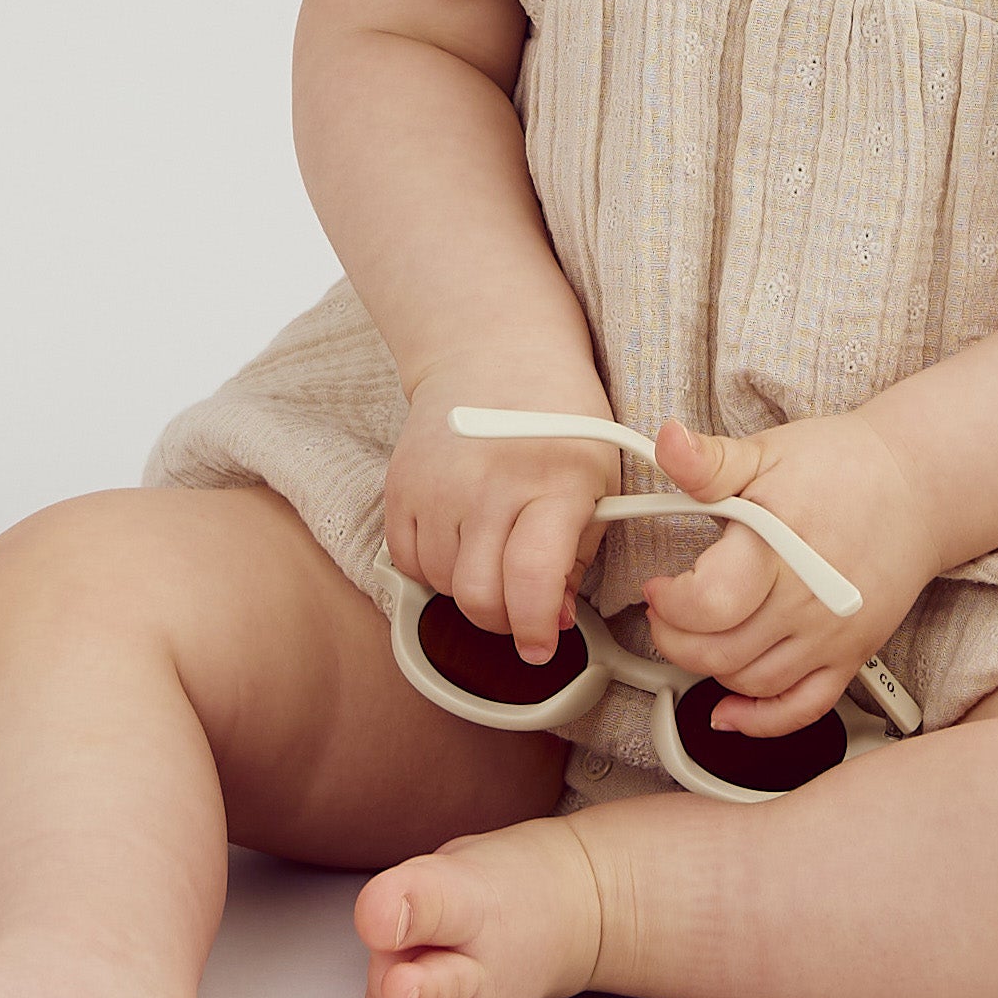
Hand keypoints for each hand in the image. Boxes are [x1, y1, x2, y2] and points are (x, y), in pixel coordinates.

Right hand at [382, 380, 620, 665]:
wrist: (493, 351)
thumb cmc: (560, 419)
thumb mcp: (598, 479)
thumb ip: (580, 555)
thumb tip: (554, 620)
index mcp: (553, 481)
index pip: (533, 581)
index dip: (537, 630)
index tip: (543, 646)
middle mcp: (489, 484)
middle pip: (479, 597)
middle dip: (504, 621)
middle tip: (521, 608)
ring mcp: (437, 484)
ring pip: (442, 586)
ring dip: (469, 589)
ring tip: (494, 554)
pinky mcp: (399, 485)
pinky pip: (406, 562)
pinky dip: (432, 569)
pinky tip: (459, 539)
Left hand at [635, 413, 935, 739]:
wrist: (917, 486)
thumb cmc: (842, 466)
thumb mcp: (768, 452)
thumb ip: (711, 462)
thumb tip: (668, 442)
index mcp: (779, 547)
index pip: (709, 603)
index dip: (669, 603)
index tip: (659, 587)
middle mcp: (809, 599)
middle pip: (721, 652)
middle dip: (675, 640)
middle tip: (665, 616)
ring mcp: (833, 634)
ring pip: (753, 683)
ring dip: (709, 670)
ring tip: (697, 639)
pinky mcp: (852, 655)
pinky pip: (804, 708)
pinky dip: (762, 720)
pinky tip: (731, 710)